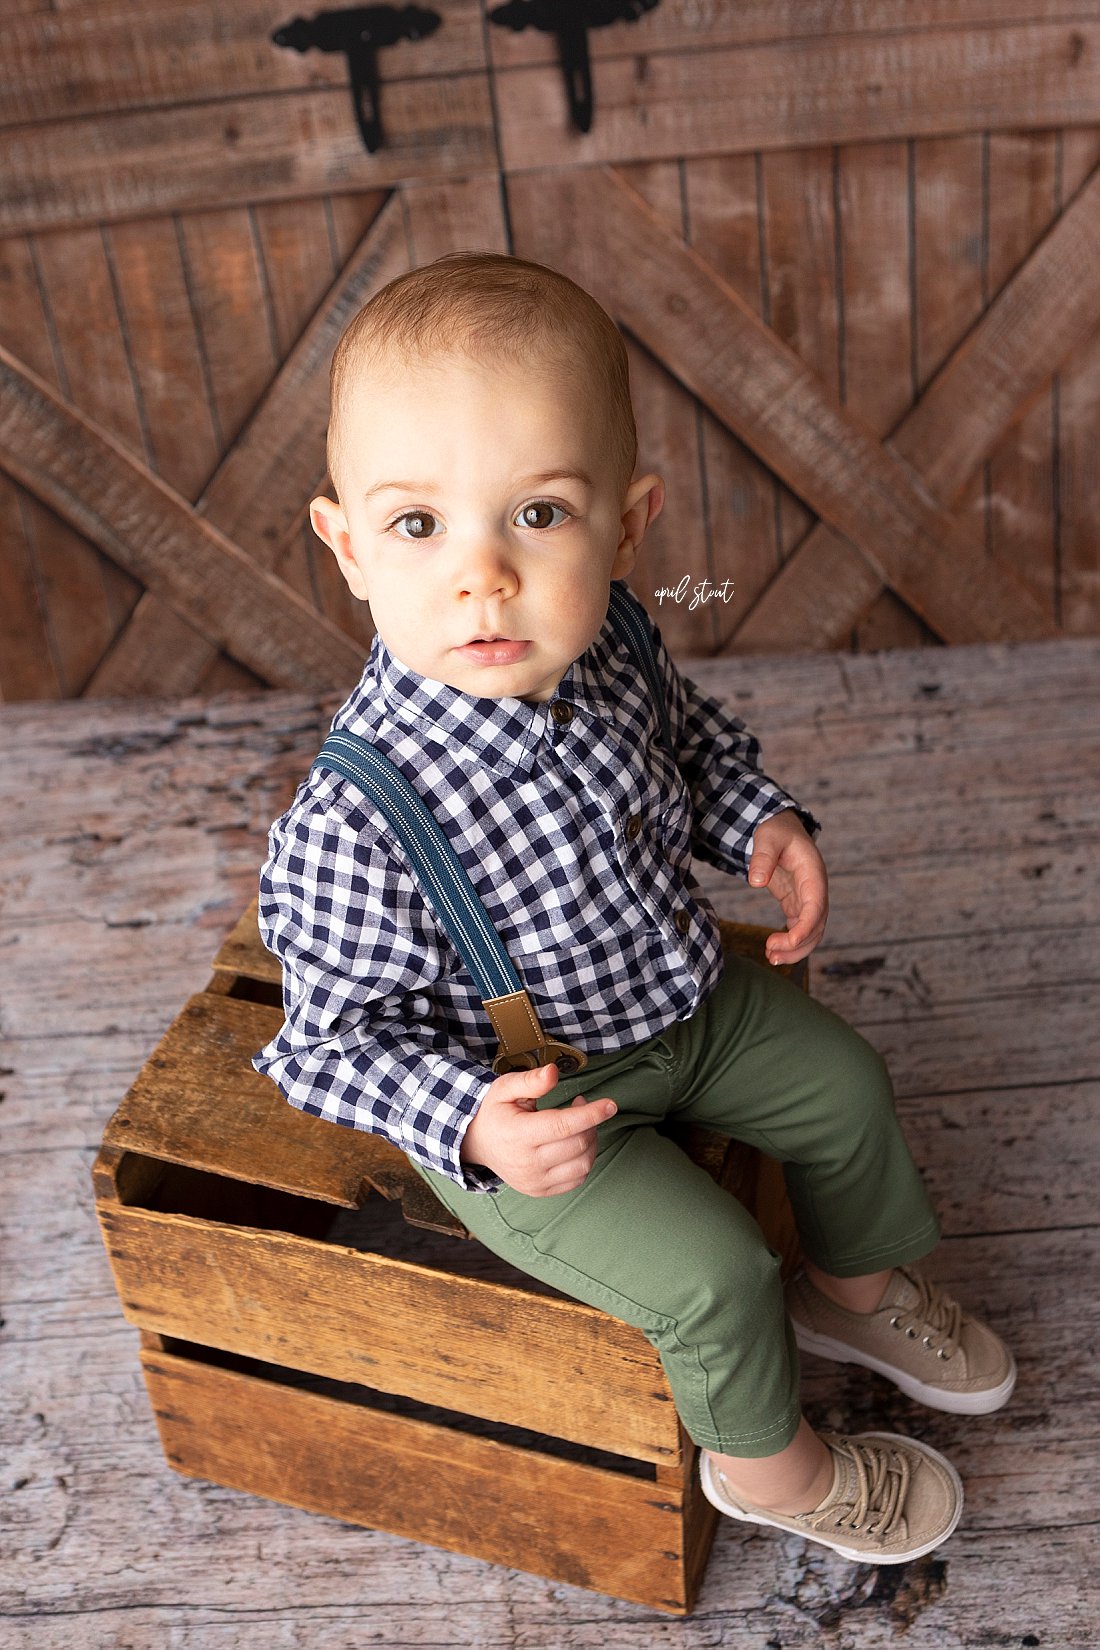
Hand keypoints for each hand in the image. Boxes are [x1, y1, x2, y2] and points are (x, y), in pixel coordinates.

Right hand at [459, 1062, 616, 1196]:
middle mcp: (526, 1163)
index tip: (610, 1104)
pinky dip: (585, 1159)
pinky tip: (575, 1143)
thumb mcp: (504, 1088)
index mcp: (517, 1135)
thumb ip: (531, 1080)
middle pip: (577, 1145)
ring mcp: (534, 1181)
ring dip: (591, 1141)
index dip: (590, 1114)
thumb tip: (553, 1072)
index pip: (563, 1126)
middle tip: (581, 1103)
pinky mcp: (541, 1191)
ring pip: (582, 1164)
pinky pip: (577, 1179)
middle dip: (590, 1122)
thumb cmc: (495, 1112)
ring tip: (580, 1124)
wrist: (478, 1144)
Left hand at [747, 809, 828, 964]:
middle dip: (798, 945)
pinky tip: (772, 950)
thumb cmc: (776, 829)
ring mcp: (808, 899)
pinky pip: (799, 928)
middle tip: (770, 953)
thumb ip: (763, 856)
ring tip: (771, 958)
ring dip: (795, 949)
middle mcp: (815, 890)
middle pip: (817, 926)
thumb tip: (756, 881)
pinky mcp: (797, 904)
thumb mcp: (767, 836)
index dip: (805, 929)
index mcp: (813, 874)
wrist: (780, 827)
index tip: (785, 942)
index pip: (816, 907)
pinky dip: (789, 942)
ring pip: (811, 933)